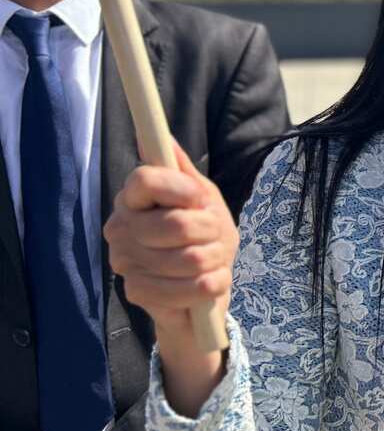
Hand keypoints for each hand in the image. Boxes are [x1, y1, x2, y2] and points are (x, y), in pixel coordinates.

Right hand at [104, 142, 234, 344]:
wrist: (203, 287)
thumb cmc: (203, 236)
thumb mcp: (203, 199)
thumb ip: (184, 171)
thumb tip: (164, 137)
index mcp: (133, 198)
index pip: (146, 179)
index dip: (183, 190)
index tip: (200, 199)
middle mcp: (120, 227)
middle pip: (175, 224)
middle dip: (211, 231)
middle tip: (213, 236)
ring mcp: (124, 262)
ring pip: (190, 259)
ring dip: (216, 260)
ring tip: (212, 260)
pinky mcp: (136, 293)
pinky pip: (191, 287)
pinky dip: (212, 285)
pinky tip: (207, 283)